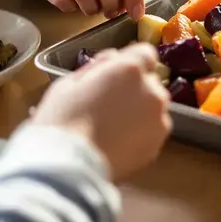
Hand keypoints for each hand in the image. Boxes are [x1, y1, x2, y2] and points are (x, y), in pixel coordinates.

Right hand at [31, 43, 170, 180]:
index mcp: (130, 69)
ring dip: (140, 112)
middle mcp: (152, 91)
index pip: (145, 53)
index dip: (131, 63)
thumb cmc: (61, 120)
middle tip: (109, 106)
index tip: (116, 76)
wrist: (68, 167)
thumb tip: (113, 59)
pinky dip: (141, 134)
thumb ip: (98, 65)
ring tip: (113, 128)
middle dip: (134, 89)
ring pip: (153, 108)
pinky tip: (118, 143)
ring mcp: (159, 119)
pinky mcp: (158, 145)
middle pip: (150, 82)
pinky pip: (152, 131)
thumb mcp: (70, 82)